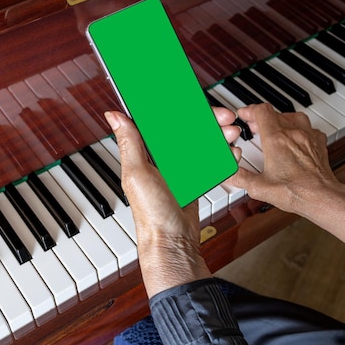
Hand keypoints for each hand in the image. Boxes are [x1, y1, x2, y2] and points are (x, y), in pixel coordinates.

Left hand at [104, 107, 239, 296]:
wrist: (173, 242)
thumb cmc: (151, 212)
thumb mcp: (137, 173)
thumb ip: (130, 142)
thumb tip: (113, 116)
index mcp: (146, 152)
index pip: (164, 121)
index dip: (181, 108)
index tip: (196, 102)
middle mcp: (163, 158)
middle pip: (188, 129)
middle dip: (207, 120)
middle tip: (224, 118)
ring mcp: (181, 168)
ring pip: (202, 142)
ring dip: (218, 135)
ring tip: (231, 134)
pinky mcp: (196, 179)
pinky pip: (211, 161)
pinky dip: (223, 155)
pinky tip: (231, 152)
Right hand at [228, 104, 344, 245]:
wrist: (322, 197)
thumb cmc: (295, 192)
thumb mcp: (259, 187)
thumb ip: (239, 177)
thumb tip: (228, 172)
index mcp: (276, 139)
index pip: (261, 111)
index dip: (250, 110)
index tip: (244, 114)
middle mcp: (292, 133)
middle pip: (275, 113)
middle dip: (261, 117)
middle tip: (254, 125)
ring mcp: (308, 136)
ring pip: (293, 116)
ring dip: (281, 120)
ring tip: (274, 128)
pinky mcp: (319, 143)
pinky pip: (308, 128)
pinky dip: (299, 129)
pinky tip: (296, 138)